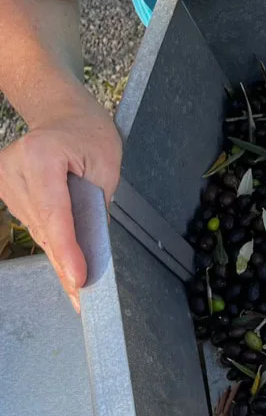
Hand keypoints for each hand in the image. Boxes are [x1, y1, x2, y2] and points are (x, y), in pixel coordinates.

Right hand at [0, 96, 120, 308]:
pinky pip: (35, 225)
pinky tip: (68, 265)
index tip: (78, 277)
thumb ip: (95, 205)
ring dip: (60, 257)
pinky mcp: (5, 191)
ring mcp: (4, 180)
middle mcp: (13, 167)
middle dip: (66, 263)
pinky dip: (54, 244)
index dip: (67, 249)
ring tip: (79, 288)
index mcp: (40, 155)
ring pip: (39, 232)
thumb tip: (90, 248)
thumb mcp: (106, 167)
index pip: (55, 212)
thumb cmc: (89, 136)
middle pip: (45, 228)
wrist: (63, 116)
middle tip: (84, 300)